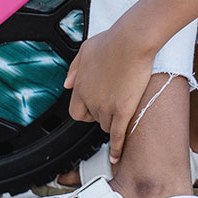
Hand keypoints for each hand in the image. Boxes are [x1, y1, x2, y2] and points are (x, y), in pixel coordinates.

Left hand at [63, 24, 156, 162]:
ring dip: (114, 123)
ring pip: (107, 126)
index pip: (76, 112)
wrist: (132, 40)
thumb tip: (66, 83)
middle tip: (115, 106)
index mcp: (79, 86)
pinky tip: (117, 156)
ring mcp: (106, 106)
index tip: (96, 108)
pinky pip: (117, 135)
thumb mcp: (85, 50)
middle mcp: (90, 99)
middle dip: (102, 115)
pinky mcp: (123, 109)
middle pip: (93, 120)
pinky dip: (116, 148)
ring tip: (124, 115)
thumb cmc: (112, 40)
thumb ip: (74, 68)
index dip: (87, 111)